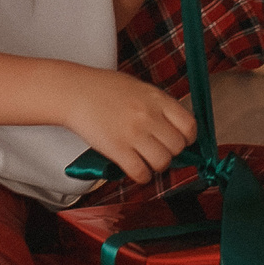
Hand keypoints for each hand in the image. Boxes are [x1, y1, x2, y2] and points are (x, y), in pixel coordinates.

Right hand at [64, 67, 196, 184]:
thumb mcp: (139, 88)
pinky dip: (142, 176)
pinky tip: (136, 169)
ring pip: (163, 162)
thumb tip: (174, 129)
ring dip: (156, 165)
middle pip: (178, 147)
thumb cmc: (104, 88)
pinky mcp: (117, 149)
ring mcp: (133, 133)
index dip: (187, 138)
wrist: (74, 91)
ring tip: (146, 160)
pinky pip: (141, 173)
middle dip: (171, 152)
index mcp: (157, 98)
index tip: (181, 141)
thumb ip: (158, 106)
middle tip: (159, 150)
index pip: (189, 125)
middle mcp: (149, 116)